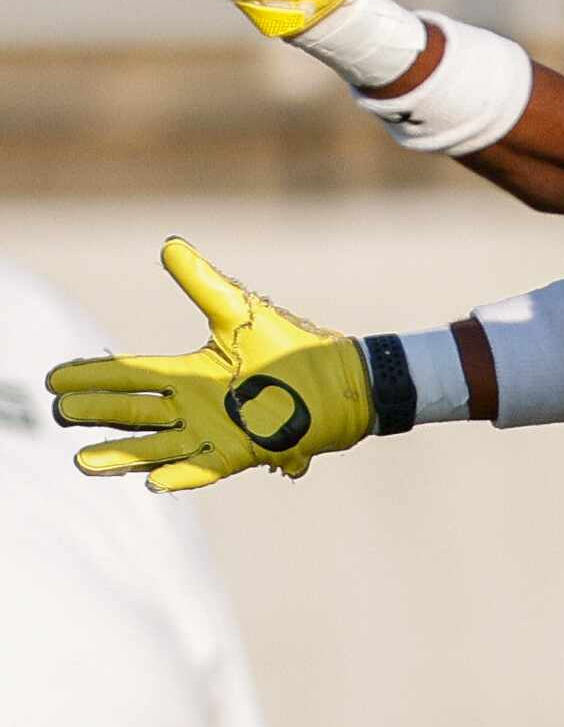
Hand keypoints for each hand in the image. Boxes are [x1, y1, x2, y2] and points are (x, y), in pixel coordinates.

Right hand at [47, 239, 374, 489]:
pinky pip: (205, 467)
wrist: (345, 378)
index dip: (94, 375)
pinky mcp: (244, 451)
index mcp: (191, 372)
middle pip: (135, 411)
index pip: (131, 374)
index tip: (55, 377)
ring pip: (158, 446)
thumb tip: (169, 245)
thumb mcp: (241, 312)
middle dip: (98, 412)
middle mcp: (197, 405)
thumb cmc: (293, 345)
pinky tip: (153, 482)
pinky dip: (180, 474)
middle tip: (61, 411)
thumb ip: (204, 284)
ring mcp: (217, 431)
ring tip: (84, 460)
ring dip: (123, 453)